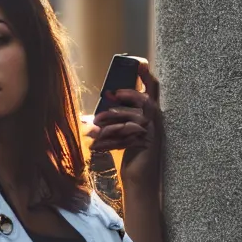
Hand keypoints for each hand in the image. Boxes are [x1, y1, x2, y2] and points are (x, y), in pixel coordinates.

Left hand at [81, 61, 161, 191]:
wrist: (138, 178)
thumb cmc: (128, 152)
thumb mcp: (121, 132)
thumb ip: (111, 121)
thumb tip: (87, 118)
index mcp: (150, 113)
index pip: (153, 90)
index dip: (146, 76)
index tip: (139, 63)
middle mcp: (155, 120)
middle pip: (143, 100)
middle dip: (125, 96)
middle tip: (108, 96)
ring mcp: (152, 132)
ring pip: (130, 119)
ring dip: (109, 122)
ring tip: (93, 129)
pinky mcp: (146, 144)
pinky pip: (125, 137)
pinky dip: (108, 142)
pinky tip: (96, 147)